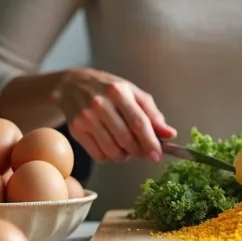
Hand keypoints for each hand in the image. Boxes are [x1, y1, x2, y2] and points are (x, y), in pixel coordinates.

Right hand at [53, 68, 176, 162]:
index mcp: (119, 92)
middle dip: (139, 151)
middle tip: (144, 152)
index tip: (158, 155)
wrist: (72, 84)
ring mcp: (86, 117)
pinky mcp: (75, 130)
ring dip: (124, 156)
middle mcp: (100, 104)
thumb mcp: (132, 93)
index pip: (138, 122)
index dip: (150, 142)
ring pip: (112, 151)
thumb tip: (170, 134)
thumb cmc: (108, 89)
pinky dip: (109, 156)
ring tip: (126, 147)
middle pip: (126, 139)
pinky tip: (110, 145)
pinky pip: (98, 155)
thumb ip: (152, 114)